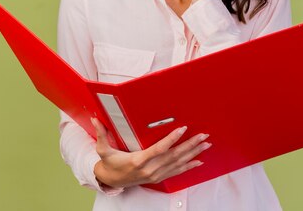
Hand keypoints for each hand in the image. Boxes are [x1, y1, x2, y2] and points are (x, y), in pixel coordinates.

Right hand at [91, 118, 209, 188]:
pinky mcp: (159, 178)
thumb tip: (96, 120)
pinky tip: (199, 160)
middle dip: (190, 145)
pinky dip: (189, 166)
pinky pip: (177, 172)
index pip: (159, 149)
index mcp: (138, 160)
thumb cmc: (110, 163)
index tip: (183, 129)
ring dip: (194, 153)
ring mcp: (156, 175)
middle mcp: (150, 169)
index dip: (172, 139)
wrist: (111, 181)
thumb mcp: (103, 150)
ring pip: (178, 163)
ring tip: (206, 145)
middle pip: (174, 156)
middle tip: (203, 136)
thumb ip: (102, 135)